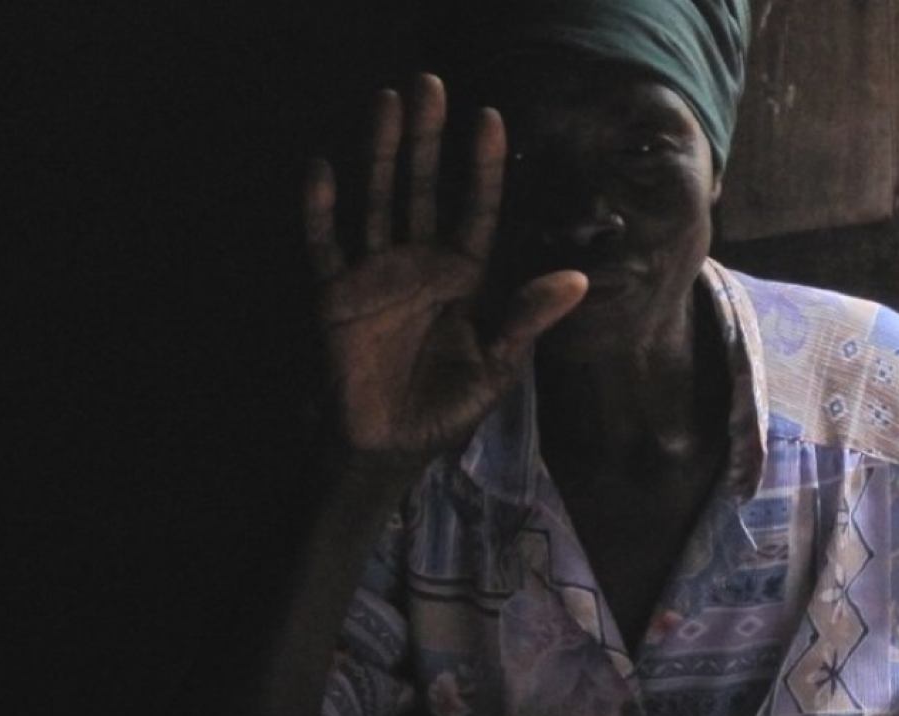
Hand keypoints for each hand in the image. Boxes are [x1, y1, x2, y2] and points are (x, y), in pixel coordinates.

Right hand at [304, 74, 585, 456]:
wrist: (389, 447)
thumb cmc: (447, 406)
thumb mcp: (497, 365)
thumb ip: (526, 317)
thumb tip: (577, 279)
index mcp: (463, 276)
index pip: (476, 209)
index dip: (482, 167)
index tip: (489, 118)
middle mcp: (419, 263)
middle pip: (423, 189)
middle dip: (427, 139)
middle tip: (429, 84)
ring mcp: (375, 273)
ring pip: (377, 200)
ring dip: (379, 153)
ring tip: (386, 103)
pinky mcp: (334, 294)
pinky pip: (325, 244)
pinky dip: (321, 209)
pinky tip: (322, 166)